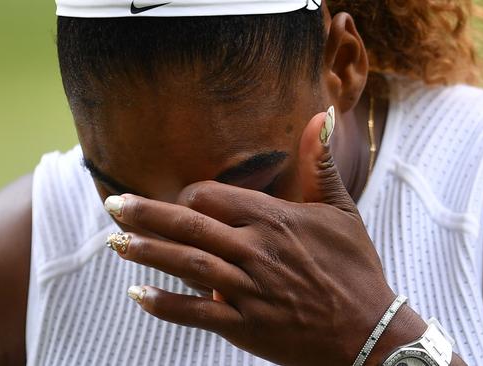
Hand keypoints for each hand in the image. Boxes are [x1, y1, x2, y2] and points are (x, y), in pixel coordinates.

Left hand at [106, 108, 420, 364]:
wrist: (370, 332)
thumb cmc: (355, 267)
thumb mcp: (341, 209)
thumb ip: (319, 163)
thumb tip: (319, 114)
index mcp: (275, 219)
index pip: (214, 197)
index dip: (190, 195)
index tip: (180, 199)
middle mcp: (256, 252)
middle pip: (189, 226)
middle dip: (146, 214)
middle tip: (113, 205)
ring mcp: (248, 291)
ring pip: (186, 265)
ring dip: (147, 252)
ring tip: (114, 242)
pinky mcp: (245, 327)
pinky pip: (196, 313)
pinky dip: (165, 304)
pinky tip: (138, 294)